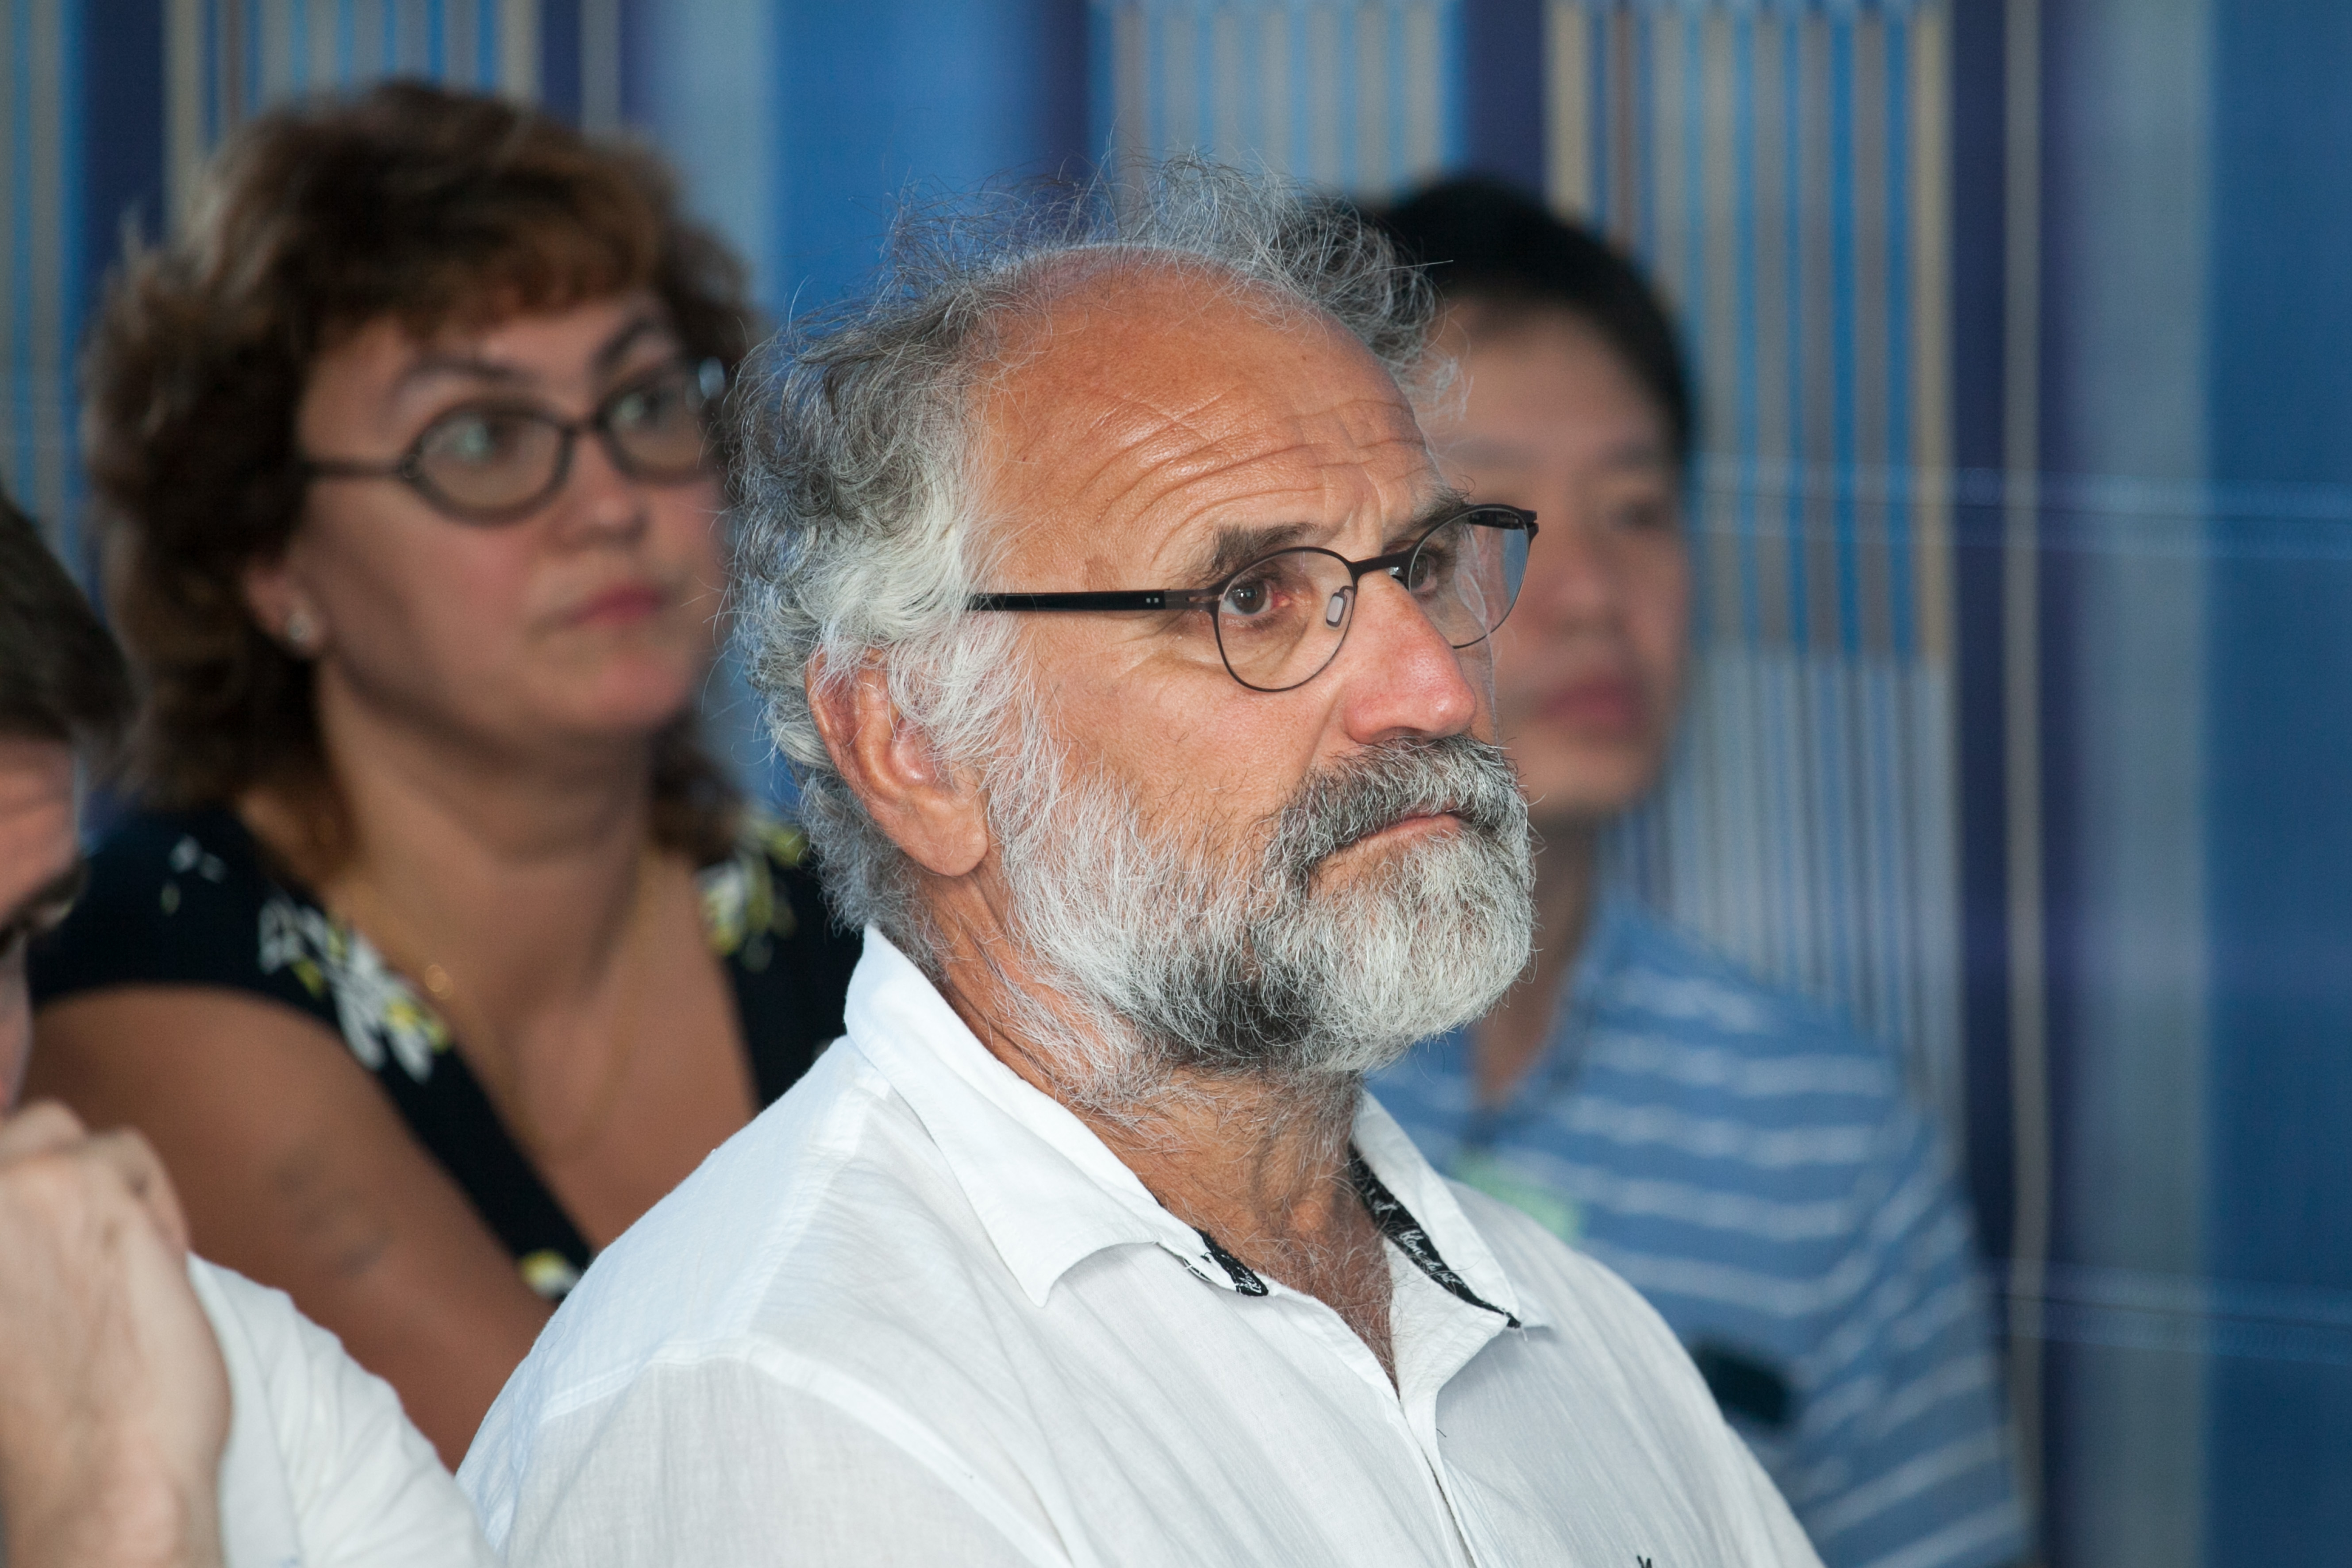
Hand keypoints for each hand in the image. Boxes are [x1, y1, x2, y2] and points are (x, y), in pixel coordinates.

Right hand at [0, 1103, 229, 1567]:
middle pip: (8, 1136)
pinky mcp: (76, 1181)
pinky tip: (152, 1268)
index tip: (49, 1254)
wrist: (100, 1475)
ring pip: (64, 1133)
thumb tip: (29, 1206)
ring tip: (116, 1271)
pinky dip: (151, 1200)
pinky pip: (127, 1151)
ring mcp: (2, 1187)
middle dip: (53, 1187)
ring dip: (102, 1189)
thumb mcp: (5, 1313)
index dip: (17, 1201)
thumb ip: (9, 1252)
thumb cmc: (44, 1422)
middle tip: (82, 1264)